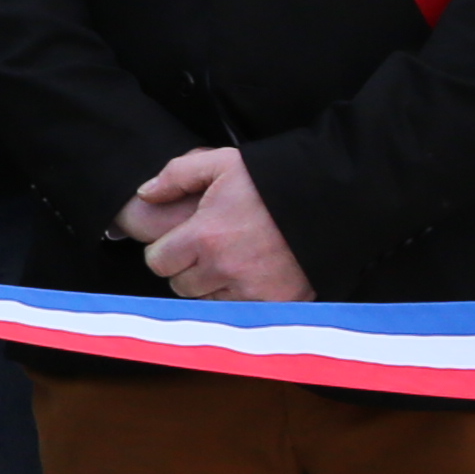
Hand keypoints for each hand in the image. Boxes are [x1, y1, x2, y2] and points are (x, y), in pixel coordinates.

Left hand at [115, 145, 309, 301]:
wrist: (329, 197)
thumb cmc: (271, 179)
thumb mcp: (222, 163)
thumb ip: (177, 175)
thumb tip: (145, 193)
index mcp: (204, 236)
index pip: (158, 262)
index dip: (165, 251)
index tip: (179, 242)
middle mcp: (224, 268)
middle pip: (180, 285)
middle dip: (187, 268)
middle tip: (206, 250)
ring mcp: (251, 289)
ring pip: (208, 301)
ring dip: (212, 285)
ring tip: (231, 260)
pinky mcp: (277, 302)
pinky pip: (240, 311)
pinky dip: (241, 298)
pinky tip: (252, 274)